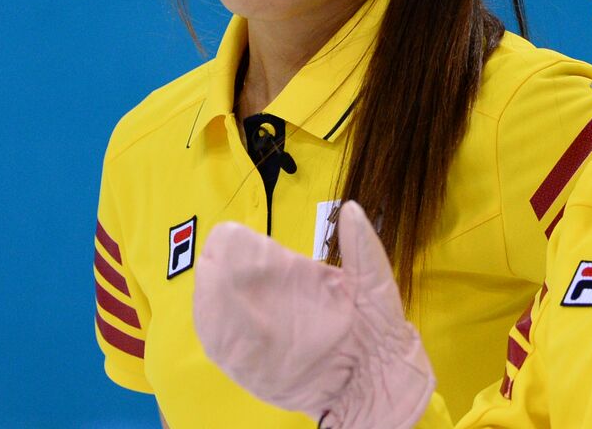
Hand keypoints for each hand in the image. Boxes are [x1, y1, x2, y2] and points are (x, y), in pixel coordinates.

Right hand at [193, 201, 434, 428]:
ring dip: (213, 301)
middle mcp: (277, 307)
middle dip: (220, 272)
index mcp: (300, 281)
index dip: (242, 247)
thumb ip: (363, 248)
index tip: (230, 236)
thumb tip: (352, 207)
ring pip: (226, 316)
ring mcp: (264, 339)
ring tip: (208, 285)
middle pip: (236, 286)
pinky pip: (229, 351)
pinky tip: (212, 320)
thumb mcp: (375, 285)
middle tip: (214, 261)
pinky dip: (217, 336)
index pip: (260, 259)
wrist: (382, 384)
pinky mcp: (259, 370)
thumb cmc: (382, 331)